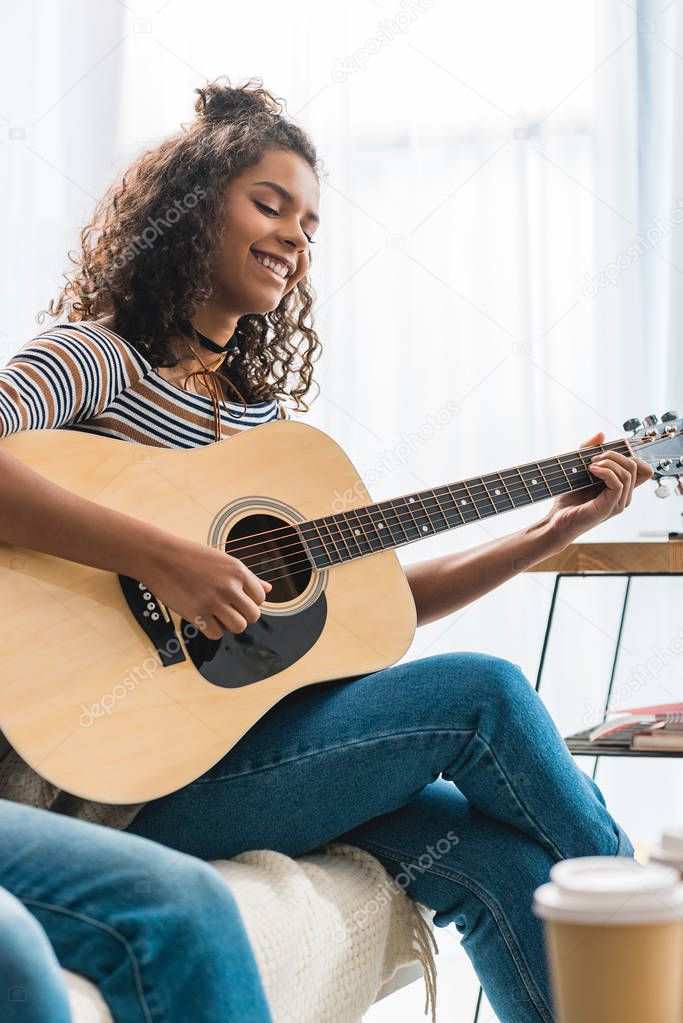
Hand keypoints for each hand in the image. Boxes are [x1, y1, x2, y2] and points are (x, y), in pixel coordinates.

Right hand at [143, 535, 271, 639]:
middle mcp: (229, 586)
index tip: (237, 600)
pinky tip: (203, 619)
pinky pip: (216, 634)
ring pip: (238, 627)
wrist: (159, 556)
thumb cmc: (190, 556)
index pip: (261, 597)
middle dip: (242, 616)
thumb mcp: (223, 561)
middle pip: (253, 616)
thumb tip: (269, 589)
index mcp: (238, 571)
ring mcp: (213, 601)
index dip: (250, 602)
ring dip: (229, 625)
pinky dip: (212, 630)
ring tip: (217, 615)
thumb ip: (247, 577)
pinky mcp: (197, 614)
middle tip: (228, 610)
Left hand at [542, 431, 653, 547]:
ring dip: (610, 461)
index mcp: (622, 487)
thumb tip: (602, 434)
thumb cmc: (569, 497)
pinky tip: (591, 469)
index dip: (630, 454)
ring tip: (591, 464)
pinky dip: (606, 471)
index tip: (607, 451)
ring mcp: (619, 502)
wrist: (557, 519)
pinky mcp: (609, 507)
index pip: (643, 467)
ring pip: (628, 472)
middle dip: (616, 454)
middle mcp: (624, 495)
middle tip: (594, 457)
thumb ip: (589, 449)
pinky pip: (618, 483)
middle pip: (636, 465)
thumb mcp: (579, 467)